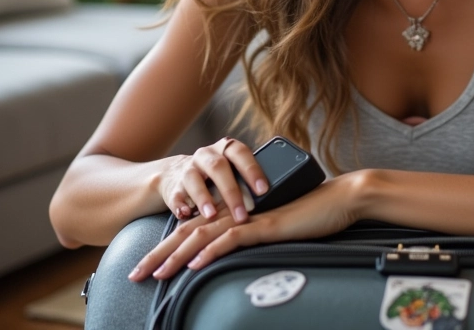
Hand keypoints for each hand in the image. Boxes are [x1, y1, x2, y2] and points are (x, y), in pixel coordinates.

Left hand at [129, 171, 366, 281]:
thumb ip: (258, 237)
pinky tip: (193, 264)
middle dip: (158, 253)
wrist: (340, 198)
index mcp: (238, 212)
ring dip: (175, 256)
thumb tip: (242, 252)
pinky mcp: (267, 225)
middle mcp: (238, 212)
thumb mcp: (280, 229)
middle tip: (133, 274)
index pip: (195, 227)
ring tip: (153, 274)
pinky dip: (210, 251)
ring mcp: (251, 217)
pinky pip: (232, 238)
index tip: (148, 264)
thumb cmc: (313, 214)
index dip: (169, 246)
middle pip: (189, 231)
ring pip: (203, 235)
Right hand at [157, 137, 268, 224]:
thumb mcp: (233, 170)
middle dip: (231, 191)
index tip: (263, 190)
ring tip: (212, 215)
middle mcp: (206, 155)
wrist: (177, 174)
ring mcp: (188, 169)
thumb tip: (280, 195)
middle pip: (218, 167)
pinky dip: (180, 205)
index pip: (241, 153)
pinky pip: (175, 195)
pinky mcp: (173, 187)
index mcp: (225, 148)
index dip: (252, 170)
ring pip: (195, 180)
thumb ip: (249, 179)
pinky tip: (185, 214)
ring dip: (204, 198)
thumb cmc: (218, 175)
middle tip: (242, 214)